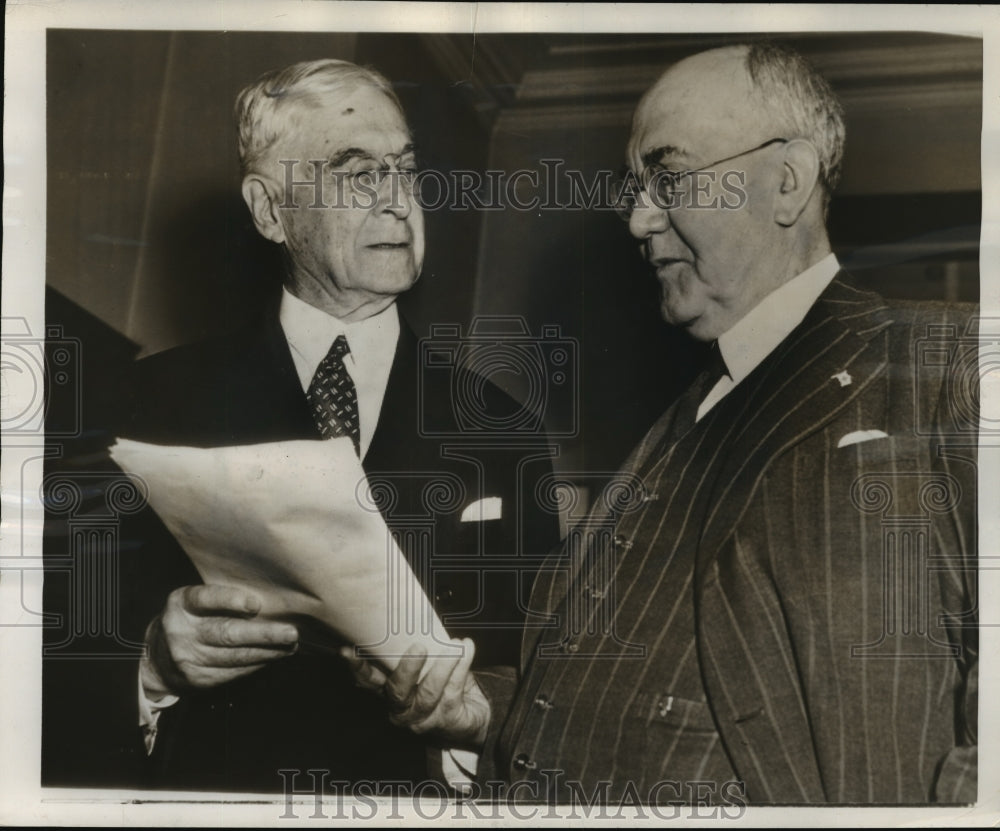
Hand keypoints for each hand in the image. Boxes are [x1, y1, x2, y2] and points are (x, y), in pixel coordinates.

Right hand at [142, 584, 297, 696]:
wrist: (156, 659)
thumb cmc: (189, 620)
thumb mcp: (194, 602)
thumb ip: (221, 598)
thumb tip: (267, 600)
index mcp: (181, 604)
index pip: (204, 599)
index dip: (230, 600)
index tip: (255, 603)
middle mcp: (182, 632)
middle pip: (226, 633)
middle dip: (262, 634)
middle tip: (290, 633)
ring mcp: (188, 659)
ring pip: (234, 657)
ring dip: (267, 652)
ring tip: (290, 646)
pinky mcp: (198, 679)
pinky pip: (233, 673)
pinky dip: (256, 665)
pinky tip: (273, 658)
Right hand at [341, 638, 490, 749]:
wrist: (473, 712)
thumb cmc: (445, 684)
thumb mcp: (426, 666)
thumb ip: (414, 650)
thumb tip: (411, 615)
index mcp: (391, 692)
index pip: (368, 681)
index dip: (357, 668)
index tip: (347, 651)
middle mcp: (402, 708)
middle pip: (397, 691)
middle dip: (407, 669)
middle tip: (419, 647)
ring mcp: (423, 717)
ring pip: (429, 691)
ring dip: (443, 665)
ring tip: (454, 646)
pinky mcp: (446, 719)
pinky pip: (453, 690)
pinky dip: (461, 667)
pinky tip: (466, 650)